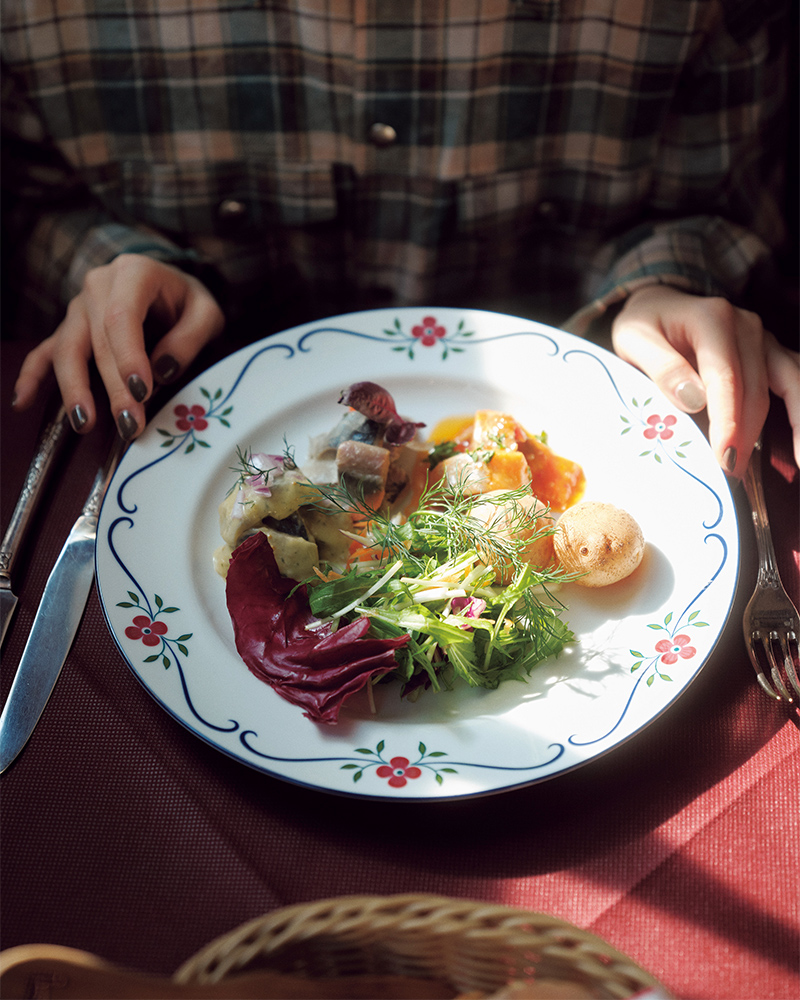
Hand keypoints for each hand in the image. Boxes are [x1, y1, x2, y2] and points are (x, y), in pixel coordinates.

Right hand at [12, 254, 224, 439]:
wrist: (169, 287)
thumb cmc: (187, 301)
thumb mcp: (207, 312)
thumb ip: (190, 337)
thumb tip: (163, 370)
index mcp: (133, 273)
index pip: (122, 316)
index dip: (129, 356)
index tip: (143, 391)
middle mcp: (98, 286)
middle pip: (97, 340)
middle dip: (112, 386)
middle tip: (129, 423)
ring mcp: (78, 308)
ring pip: (67, 348)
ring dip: (74, 389)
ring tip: (85, 423)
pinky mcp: (69, 329)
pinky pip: (44, 351)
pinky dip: (32, 376)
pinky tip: (23, 402)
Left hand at [611, 285, 799, 476]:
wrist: (658, 306)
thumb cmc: (644, 326)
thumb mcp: (634, 340)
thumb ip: (662, 367)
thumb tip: (694, 399)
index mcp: (712, 320)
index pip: (726, 378)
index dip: (728, 421)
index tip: (723, 457)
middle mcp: (746, 327)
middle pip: (754, 392)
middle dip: (744, 438)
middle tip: (728, 477)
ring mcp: (762, 340)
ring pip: (781, 391)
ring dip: (779, 431)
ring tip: (769, 469)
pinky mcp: (770, 353)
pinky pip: (794, 382)